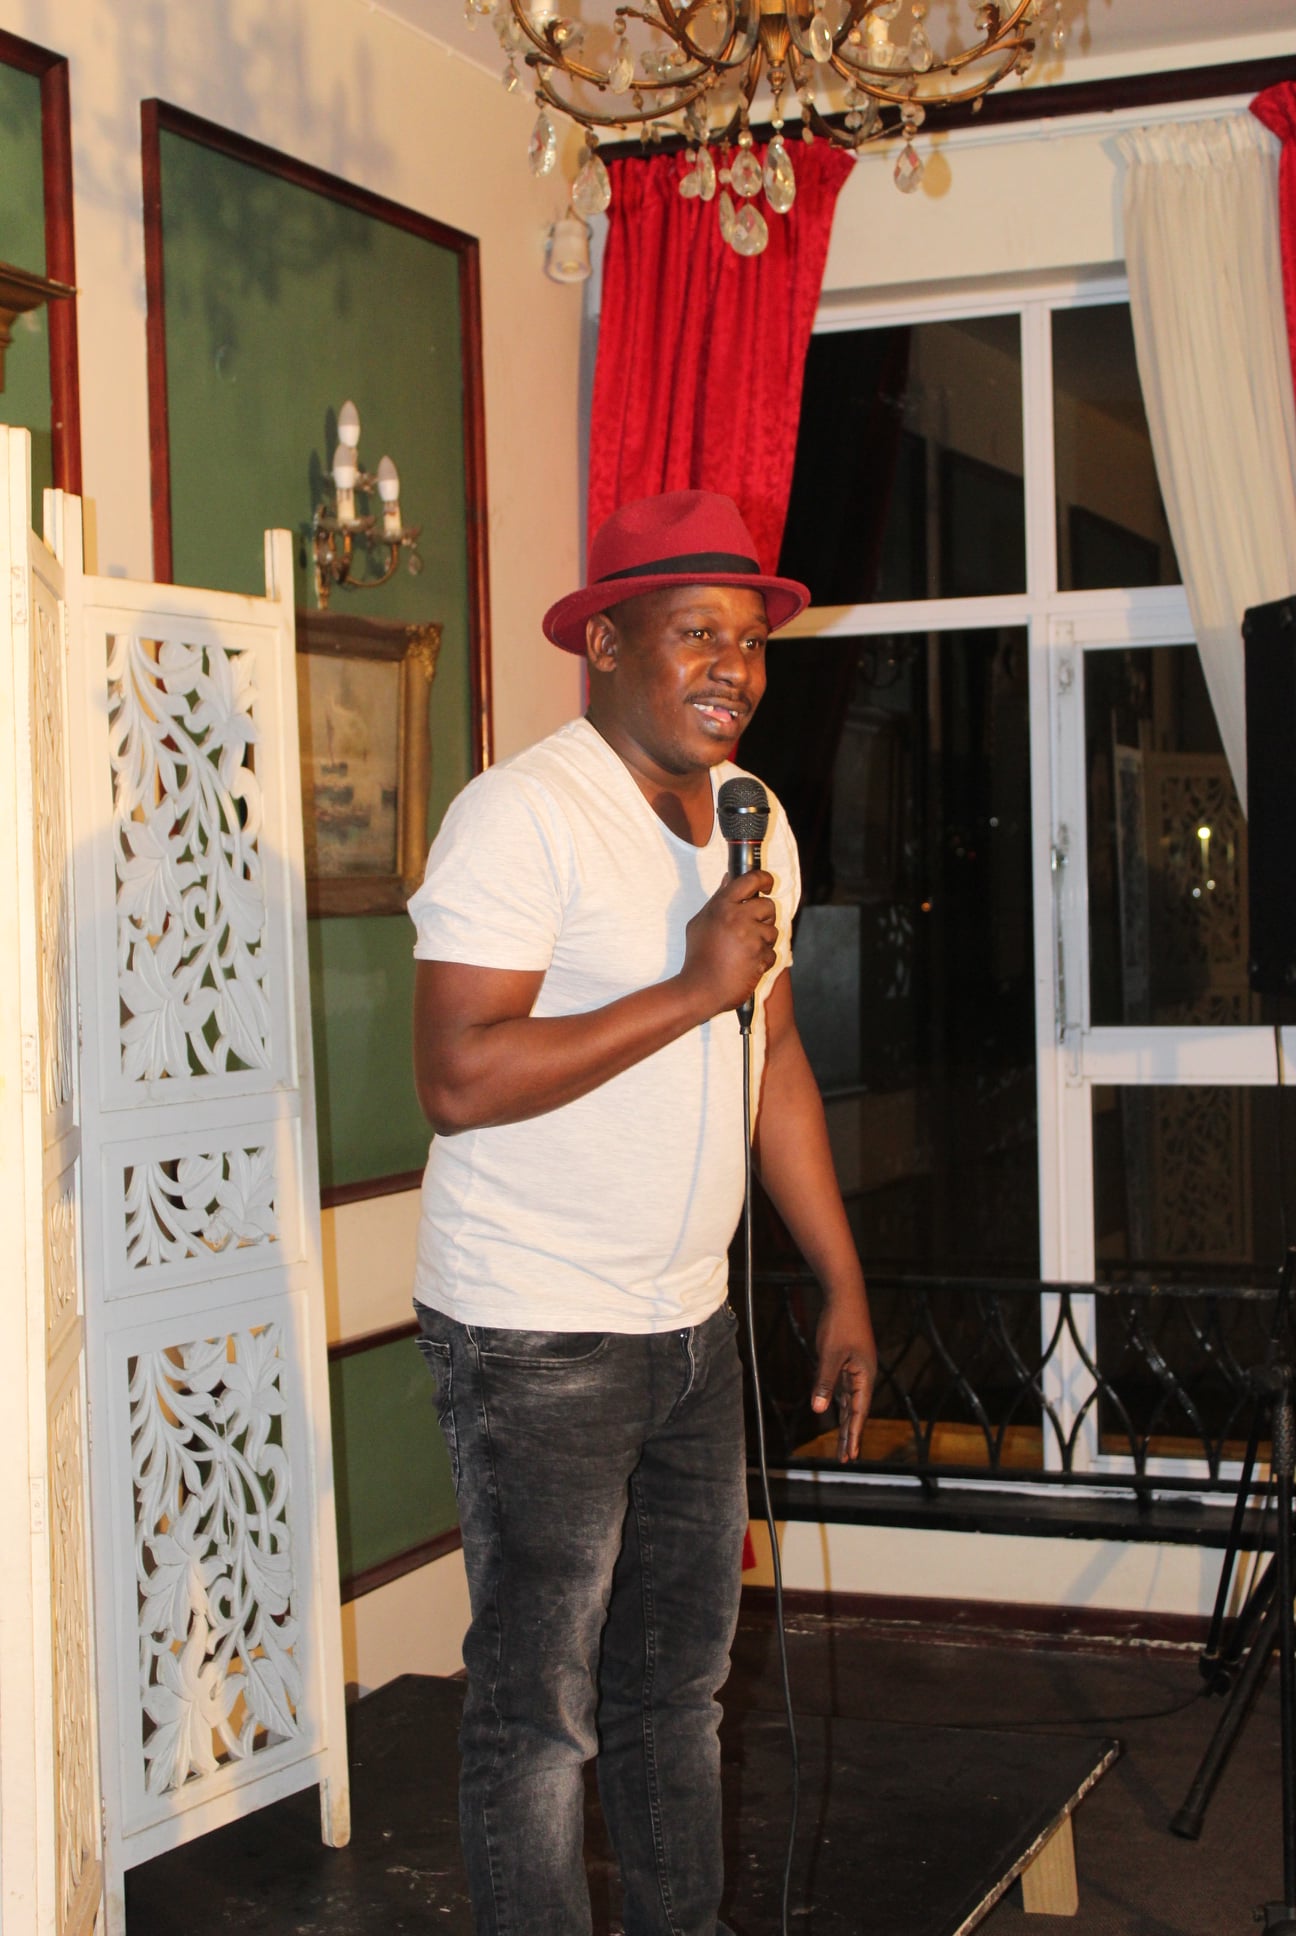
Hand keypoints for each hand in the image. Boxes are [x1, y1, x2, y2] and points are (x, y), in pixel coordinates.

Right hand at [678, 871, 776, 1020]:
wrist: (700, 989)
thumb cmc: (698, 956)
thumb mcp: (700, 922)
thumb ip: (718, 899)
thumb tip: (729, 879)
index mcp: (722, 906)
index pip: (750, 880)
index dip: (764, 878)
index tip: (768, 883)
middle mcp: (738, 917)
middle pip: (768, 906)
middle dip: (764, 917)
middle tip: (750, 929)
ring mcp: (751, 937)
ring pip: (773, 931)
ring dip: (763, 941)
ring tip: (743, 951)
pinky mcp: (760, 955)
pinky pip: (772, 952)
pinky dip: (763, 960)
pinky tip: (746, 964)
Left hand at [810, 1287, 876, 1463]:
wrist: (844, 1296)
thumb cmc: (840, 1324)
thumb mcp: (830, 1355)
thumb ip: (825, 1383)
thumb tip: (820, 1410)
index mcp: (864, 1376)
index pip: (859, 1412)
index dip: (854, 1434)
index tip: (851, 1456)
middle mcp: (862, 1376)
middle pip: (856, 1411)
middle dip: (851, 1435)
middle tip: (847, 1458)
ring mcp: (854, 1369)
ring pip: (849, 1402)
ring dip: (845, 1422)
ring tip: (843, 1444)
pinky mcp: (845, 1361)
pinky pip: (842, 1388)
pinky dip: (839, 1403)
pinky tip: (834, 1413)